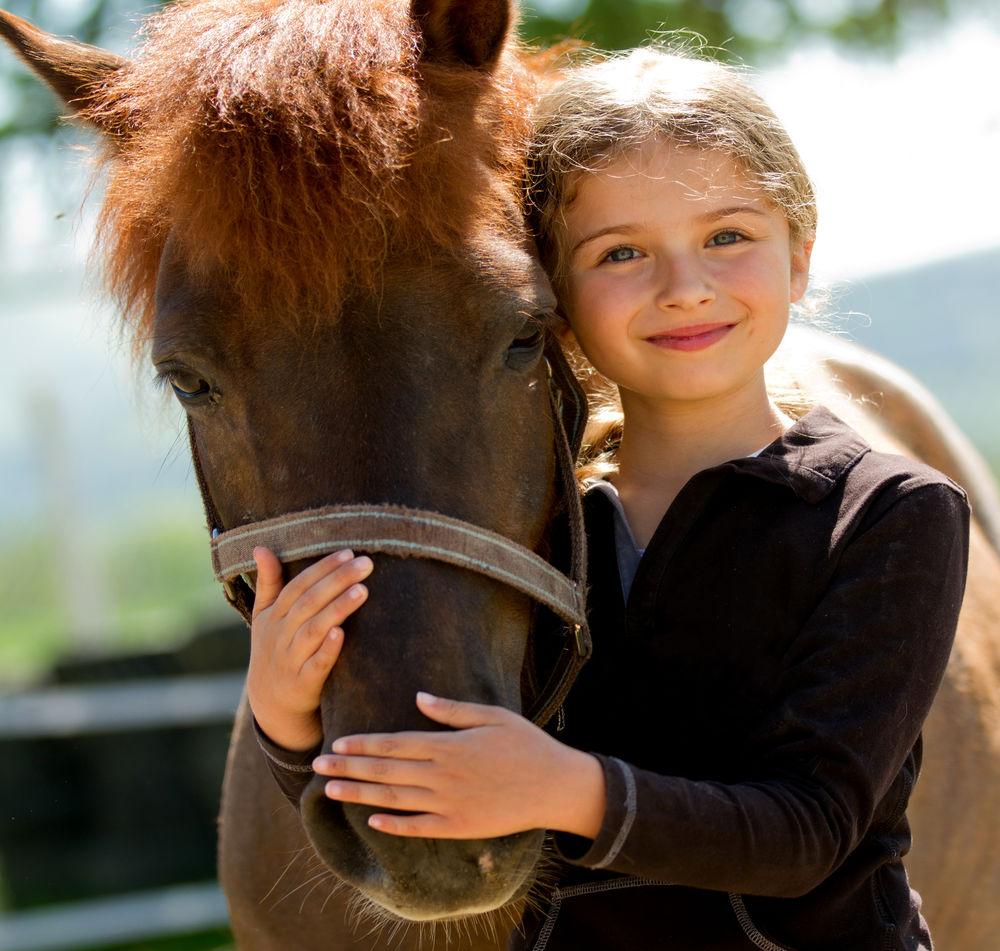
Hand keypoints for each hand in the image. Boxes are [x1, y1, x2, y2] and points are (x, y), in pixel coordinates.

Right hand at [247, 547, 372, 751]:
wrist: (271, 705)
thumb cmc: (274, 650)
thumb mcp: (265, 617)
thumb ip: (268, 583)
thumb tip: (261, 547)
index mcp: (274, 616)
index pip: (299, 586)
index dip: (322, 568)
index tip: (348, 552)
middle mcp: (280, 635)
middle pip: (308, 603)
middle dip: (337, 581)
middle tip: (366, 564)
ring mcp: (291, 660)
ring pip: (313, 630)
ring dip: (337, 609)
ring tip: (362, 590)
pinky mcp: (303, 684)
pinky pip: (315, 665)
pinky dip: (327, 649)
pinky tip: (341, 633)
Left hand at [314, 693, 605, 839]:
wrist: (554, 785)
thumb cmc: (526, 744)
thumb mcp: (492, 715)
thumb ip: (453, 709)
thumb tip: (419, 697)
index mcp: (448, 745)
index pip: (395, 744)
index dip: (364, 746)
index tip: (337, 745)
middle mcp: (442, 775)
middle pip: (386, 772)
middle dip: (348, 769)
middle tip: (316, 768)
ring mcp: (449, 804)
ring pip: (395, 800)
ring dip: (360, 796)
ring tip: (331, 792)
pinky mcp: (460, 827)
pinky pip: (419, 828)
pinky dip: (394, 825)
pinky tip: (371, 821)